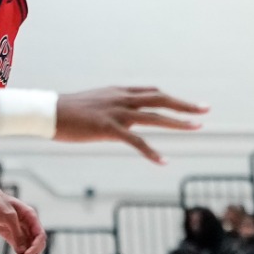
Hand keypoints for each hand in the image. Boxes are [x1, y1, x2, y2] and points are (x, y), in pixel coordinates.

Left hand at [0, 183, 45, 253]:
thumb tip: (22, 251)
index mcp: (31, 218)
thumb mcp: (7, 216)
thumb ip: (16, 232)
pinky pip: (19, 251)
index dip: (36, 247)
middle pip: (36, 246)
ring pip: (28, 250)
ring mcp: (21, 232)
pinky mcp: (13, 237)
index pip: (40, 236)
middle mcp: (29, 227)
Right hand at [55, 87, 205, 163]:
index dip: (172, 98)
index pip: (153, 92)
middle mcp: (122, 98)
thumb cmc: (69, 111)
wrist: (48, 112)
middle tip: (205, 109)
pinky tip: (164, 161)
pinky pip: (135, 141)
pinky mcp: (108, 128)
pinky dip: (152, 151)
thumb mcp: (96, 105)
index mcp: (119, 92)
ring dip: (178, 122)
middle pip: (160, 99)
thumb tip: (126, 122)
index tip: (190, 104)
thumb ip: (114, 110)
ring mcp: (116, 112)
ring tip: (197, 127)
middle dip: (185, 104)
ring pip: (154, 116)